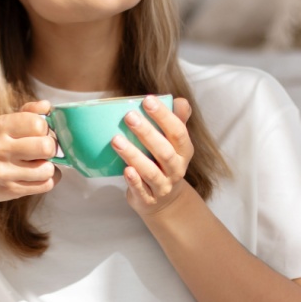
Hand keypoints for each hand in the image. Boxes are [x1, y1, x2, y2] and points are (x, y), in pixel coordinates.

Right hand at [0, 100, 60, 208]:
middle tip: (44, 148)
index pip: (37, 123)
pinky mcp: (11, 190)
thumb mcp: (1, 125)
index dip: (45, 128)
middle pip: (46, 147)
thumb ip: (27, 113)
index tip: (40, 132)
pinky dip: (49, 179)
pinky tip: (39, 174)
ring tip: (40, 163)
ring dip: (49, 166)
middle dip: (51, 147)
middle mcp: (0, 149)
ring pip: (48, 169)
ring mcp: (5, 172)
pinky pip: (45, 185)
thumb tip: (48, 106)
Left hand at [114, 96, 193, 216]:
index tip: (148, 100)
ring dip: (133, 155)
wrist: (165, 202)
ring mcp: (163, 186)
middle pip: (164, 151)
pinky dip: (134, 181)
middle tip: (129, 116)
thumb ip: (177, 121)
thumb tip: (180, 100)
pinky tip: (125, 170)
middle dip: (147, 133)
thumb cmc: (165, 163)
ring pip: (150, 172)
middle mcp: (176, 169)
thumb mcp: (174, 144)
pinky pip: (141, 190)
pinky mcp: (148, 199)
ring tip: (116, 140)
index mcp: (184, 151)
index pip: (178, 132)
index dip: (164, 116)